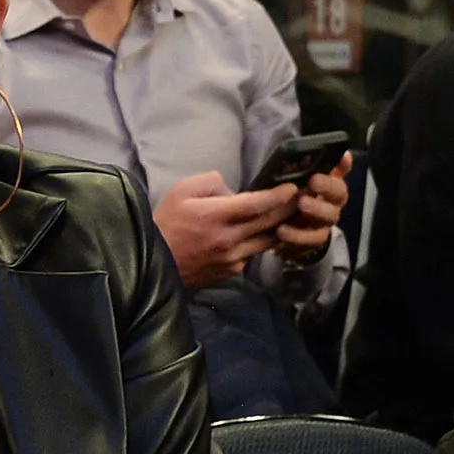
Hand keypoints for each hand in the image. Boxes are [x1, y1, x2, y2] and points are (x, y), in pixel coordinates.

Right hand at [155, 169, 298, 286]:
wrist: (152, 263)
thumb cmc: (166, 224)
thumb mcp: (181, 191)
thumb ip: (210, 182)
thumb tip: (233, 190)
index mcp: (216, 216)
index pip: (258, 204)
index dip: (279, 195)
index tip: (292, 188)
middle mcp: (229, 239)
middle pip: (270, 222)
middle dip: (289, 208)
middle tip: (301, 197)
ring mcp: (232, 258)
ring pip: (268, 241)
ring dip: (281, 227)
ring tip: (290, 215)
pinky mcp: (231, 271)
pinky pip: (253, 253)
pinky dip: (260, 242)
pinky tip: (262, 234)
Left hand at [273, 158, 347, 262]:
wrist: (278, 234)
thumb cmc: (283, 202)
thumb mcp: (283, 184)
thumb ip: (292, 171)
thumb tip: (294, 155)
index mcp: (325, 183)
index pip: (341, 169)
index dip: (343, 163)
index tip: (342, 156)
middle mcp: (331, 201)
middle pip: (340, 192)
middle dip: (328, 185)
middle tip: (313, 181)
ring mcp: (325, 221)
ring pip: (331, 215)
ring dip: (317, 209)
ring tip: (301, 204)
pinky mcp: (315, 240)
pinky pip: (314, 239)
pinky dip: (299, 235)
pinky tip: (283, 230)